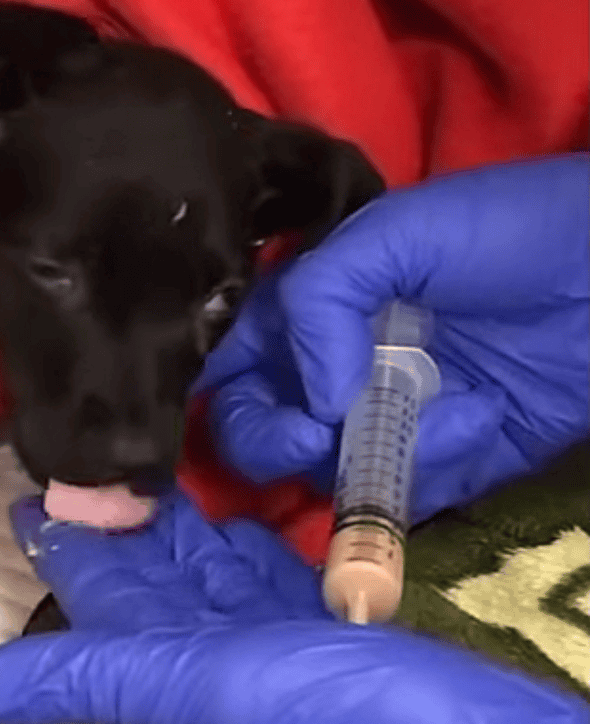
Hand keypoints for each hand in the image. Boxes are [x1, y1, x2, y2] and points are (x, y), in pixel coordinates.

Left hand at [0, 492, 589, 723]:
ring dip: (172, 518)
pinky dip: (235, 534)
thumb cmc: (341, 723)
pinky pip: (259, 567)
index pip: (102, 598)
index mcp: (175, 675)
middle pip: (150, 575)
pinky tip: (224, 502)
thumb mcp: (214, 692)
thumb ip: (110, 675)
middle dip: (118, 519)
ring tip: (144, 459)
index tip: (32, 491)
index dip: (68, 546)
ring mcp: (267, 639)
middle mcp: (213, 657)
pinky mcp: (316, 619)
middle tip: (90, 450)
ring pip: (203, 566)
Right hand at [196, 154, 589, 520]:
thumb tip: (313, 402)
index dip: (218, 390)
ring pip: (333, 470)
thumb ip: (323, 297)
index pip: (234, 360)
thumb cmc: (505, 234)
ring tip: (453, 404)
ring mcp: (389, 417)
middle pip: (262, 429)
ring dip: (378, 450)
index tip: (250, 405)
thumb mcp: (400, 233)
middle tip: (317, 434)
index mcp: (314, 307)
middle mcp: (338, 366)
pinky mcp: (446, 458)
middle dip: (276, 441)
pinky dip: (440, 462)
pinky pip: (410, 490)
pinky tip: (486, 413)